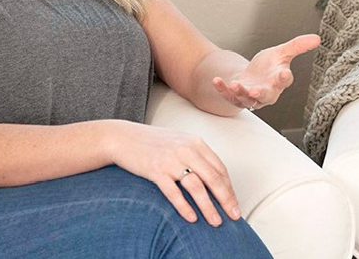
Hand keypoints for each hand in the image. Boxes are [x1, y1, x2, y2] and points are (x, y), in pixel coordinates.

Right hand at [110, 122, 238, 225]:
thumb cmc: (154, 142)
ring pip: (196, 187)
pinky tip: (192, 218)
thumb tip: (214, 178)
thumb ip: (197, 155)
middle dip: (226, 199)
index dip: (229, 188)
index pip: (220, 168)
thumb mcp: (180, 142)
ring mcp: (171, 160)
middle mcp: (187, 150)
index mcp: (196, 143)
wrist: (124, 137)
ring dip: (209, 206)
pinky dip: (184, 206)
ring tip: (215, 221)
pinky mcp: (156, 171)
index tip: (234, 203)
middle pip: (213, 178)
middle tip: (234, 215)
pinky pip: (173, 192)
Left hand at [212, 34, 320, 110]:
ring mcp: (250, 96)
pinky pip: (229, 95)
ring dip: (240, 92)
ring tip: (235, 84)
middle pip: (265, 95)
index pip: (284, 80)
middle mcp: (266, 91)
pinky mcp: (236, 97)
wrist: (250, 76)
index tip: (284, 73)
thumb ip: (297, 46)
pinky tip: (216, 81)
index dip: (284, 77)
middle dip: (260, 93)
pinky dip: (222, 88)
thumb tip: (317, 38)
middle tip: (256, 91)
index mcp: (278, 80)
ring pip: (246, 98)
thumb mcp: (282, 53)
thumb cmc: (268, 66)